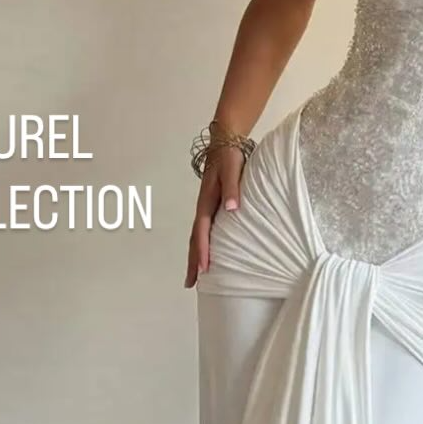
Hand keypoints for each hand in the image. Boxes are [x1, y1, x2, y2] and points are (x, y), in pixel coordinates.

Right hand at [184, 145, 246, 287]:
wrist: (226, 140)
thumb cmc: (230, 155)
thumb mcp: (233, 168)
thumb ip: (232, 188)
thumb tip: (232, 208)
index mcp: (207, 199)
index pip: (202, 230)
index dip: (202, 250)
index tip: (204, 269)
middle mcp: (204, 206)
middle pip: (195, 238)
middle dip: (192, 261)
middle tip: (190, 283)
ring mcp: (206, 206)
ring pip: (198, 236)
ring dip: (195, 256)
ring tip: (195, 276)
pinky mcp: (211, 205)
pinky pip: (204, 230)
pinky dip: (202, 245)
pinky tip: (206, 255)